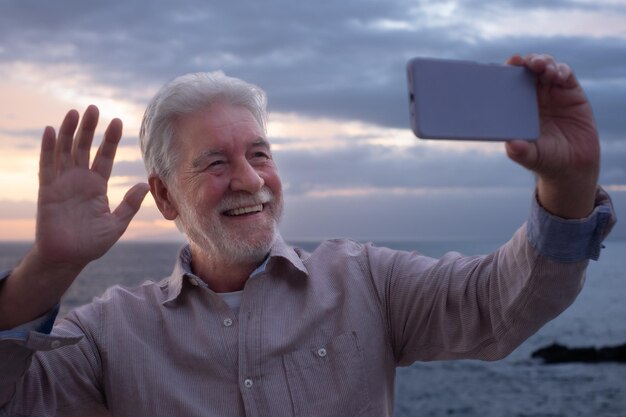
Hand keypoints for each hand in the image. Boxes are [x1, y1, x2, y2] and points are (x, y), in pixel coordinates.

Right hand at [0, 106, 148, 328]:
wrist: (69, 259)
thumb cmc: (92, 243)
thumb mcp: (116, 224)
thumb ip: (129, 205)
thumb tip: (144, 185)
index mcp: (96, 186)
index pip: (104, 157)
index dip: (109, 139)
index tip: (117, 121)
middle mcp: (79, 180)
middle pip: (84, 148)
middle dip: (89, 128)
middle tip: (95, 107)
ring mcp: (62, 184)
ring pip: (65, 151)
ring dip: (68, 132)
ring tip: (75, 112)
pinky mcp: (48, 191)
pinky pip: (47, 166)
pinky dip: (48, 149)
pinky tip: (49, 131)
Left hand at [505, 53, 598, 218]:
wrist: (573, 165)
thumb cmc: (546, 159)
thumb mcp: (531, 157)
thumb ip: (520, 151)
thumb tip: (511, 145)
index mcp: (517, 107)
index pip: (509, 83)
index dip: (507, 72)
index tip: (506, 66)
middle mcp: (533, 96)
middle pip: (527, 69)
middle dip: (525, 62)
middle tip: (524, 62)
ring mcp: (552, 92)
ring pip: (545, 67)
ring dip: (543, 62)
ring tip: (541, 67)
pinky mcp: (572, 92)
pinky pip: (565, 74)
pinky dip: (561, 70)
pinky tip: (558, 75)